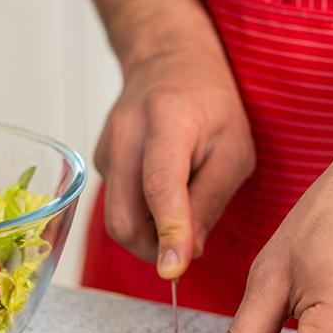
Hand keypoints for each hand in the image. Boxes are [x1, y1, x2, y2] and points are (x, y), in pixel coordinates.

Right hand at [93, 43, 254, 277]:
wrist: (167, 62)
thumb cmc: (210, 105)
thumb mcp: (234, 150)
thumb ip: (211, 201)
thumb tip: (188, 252)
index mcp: (168, 121)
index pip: (161, 185)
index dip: (169, 231)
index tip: (174, 270)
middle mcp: (126, 133)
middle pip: (124, 217)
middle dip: (155, 249)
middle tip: (188, 246)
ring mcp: (105, 148)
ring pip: (116, 219)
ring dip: (148, 236)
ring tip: (180, 214)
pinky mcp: (98, 161)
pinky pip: (116, 206)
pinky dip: (141, 217)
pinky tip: (162, 194)